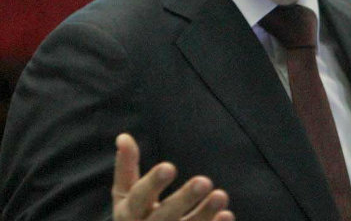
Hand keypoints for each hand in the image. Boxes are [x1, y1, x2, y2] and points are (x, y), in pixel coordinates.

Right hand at [112, 133, 234, 220]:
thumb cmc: (134, 215)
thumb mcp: (124, 195)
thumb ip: (126, 167)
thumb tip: (124, 136)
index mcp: (128, 213)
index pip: (139, 197)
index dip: (153, 184)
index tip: (169, 167)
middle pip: (165, 216)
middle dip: (184, 199)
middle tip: (205, 180)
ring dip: (204, 214)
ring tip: (221, 195)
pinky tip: (226, 215)